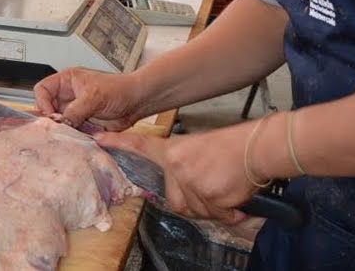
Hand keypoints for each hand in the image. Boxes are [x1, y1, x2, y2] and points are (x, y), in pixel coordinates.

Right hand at [33, 68, 143, 130]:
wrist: (136, 102)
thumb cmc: (118, 90)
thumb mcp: (93, 97)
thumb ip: (74, 110)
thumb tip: (59, 124)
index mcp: (66, 81)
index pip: (42, 90)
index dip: (43, 103)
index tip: (52, 116)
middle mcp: (67, 96)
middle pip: (46, 108)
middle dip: (50, 120)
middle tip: (56, 130)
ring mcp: (74, 110)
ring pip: (57, 122)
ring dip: (60, 130)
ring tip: (65, 136)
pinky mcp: (81, 124)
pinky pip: (69, 132)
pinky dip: (69, 137)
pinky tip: (74, 141)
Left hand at [96, 122, 259, 222]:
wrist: (256, 149)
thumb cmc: (231, 149)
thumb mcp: (197, 151)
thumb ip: (181, 169)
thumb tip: (176, 193)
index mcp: (173, 151)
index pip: (140, 147)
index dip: (118, 144)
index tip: (98, 139)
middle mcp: (178, 165)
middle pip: (174, 199)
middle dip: (193, 200)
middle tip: (212, 185)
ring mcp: (192, 181)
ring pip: (194, 209)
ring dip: (211, 206)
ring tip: (225, 187)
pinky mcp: (208, 194)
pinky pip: (214, 215)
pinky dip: (227, 211)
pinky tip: (234, 197)